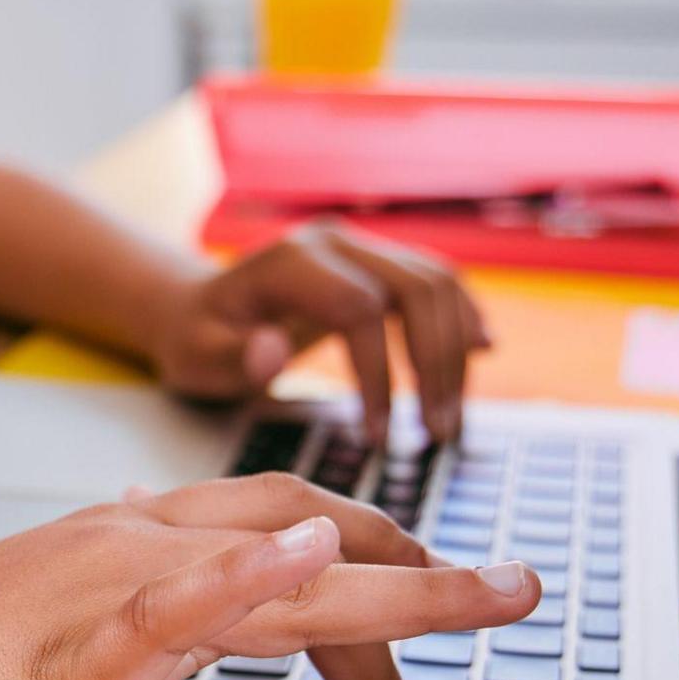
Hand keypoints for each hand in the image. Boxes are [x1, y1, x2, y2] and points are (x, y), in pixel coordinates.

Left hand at [150, 222, 491, 441]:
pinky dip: (461, 318)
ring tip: (450, 418)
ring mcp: (361, 247)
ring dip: (455, 351)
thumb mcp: (198, 357)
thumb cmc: (198, 340)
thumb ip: (233, 358)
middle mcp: (335, 242)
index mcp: (292, 262)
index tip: (378, 437)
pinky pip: (436, 282)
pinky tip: (480, 351)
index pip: (360, 308)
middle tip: (438, 434)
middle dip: (436, 364)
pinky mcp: (378, 264)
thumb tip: (273, 351)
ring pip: (437, 283)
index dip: (379, 374)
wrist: (198, 309)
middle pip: (416, 288)